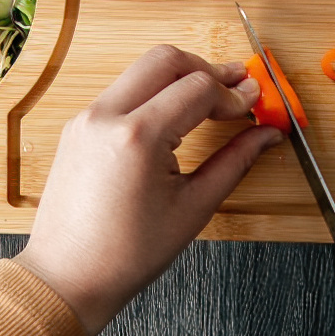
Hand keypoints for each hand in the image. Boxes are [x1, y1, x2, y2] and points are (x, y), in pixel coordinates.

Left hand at [15, 44, 283, 335]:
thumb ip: (236, 161)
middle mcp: (107, 116)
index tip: (253, 104)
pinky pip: (124, 88)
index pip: (198, 88)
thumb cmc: (126, 254)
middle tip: (237, 86)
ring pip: (143, 68)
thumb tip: (267, 134)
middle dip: (208, 69)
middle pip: (167, 59)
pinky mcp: (79, 124)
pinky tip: (177, 112)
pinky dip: (155, 90)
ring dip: (181, 76)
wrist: (67, 276)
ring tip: (211, 98)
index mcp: (137, 138)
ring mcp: (88, 117)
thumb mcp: (194, 207)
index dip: (234, 94)